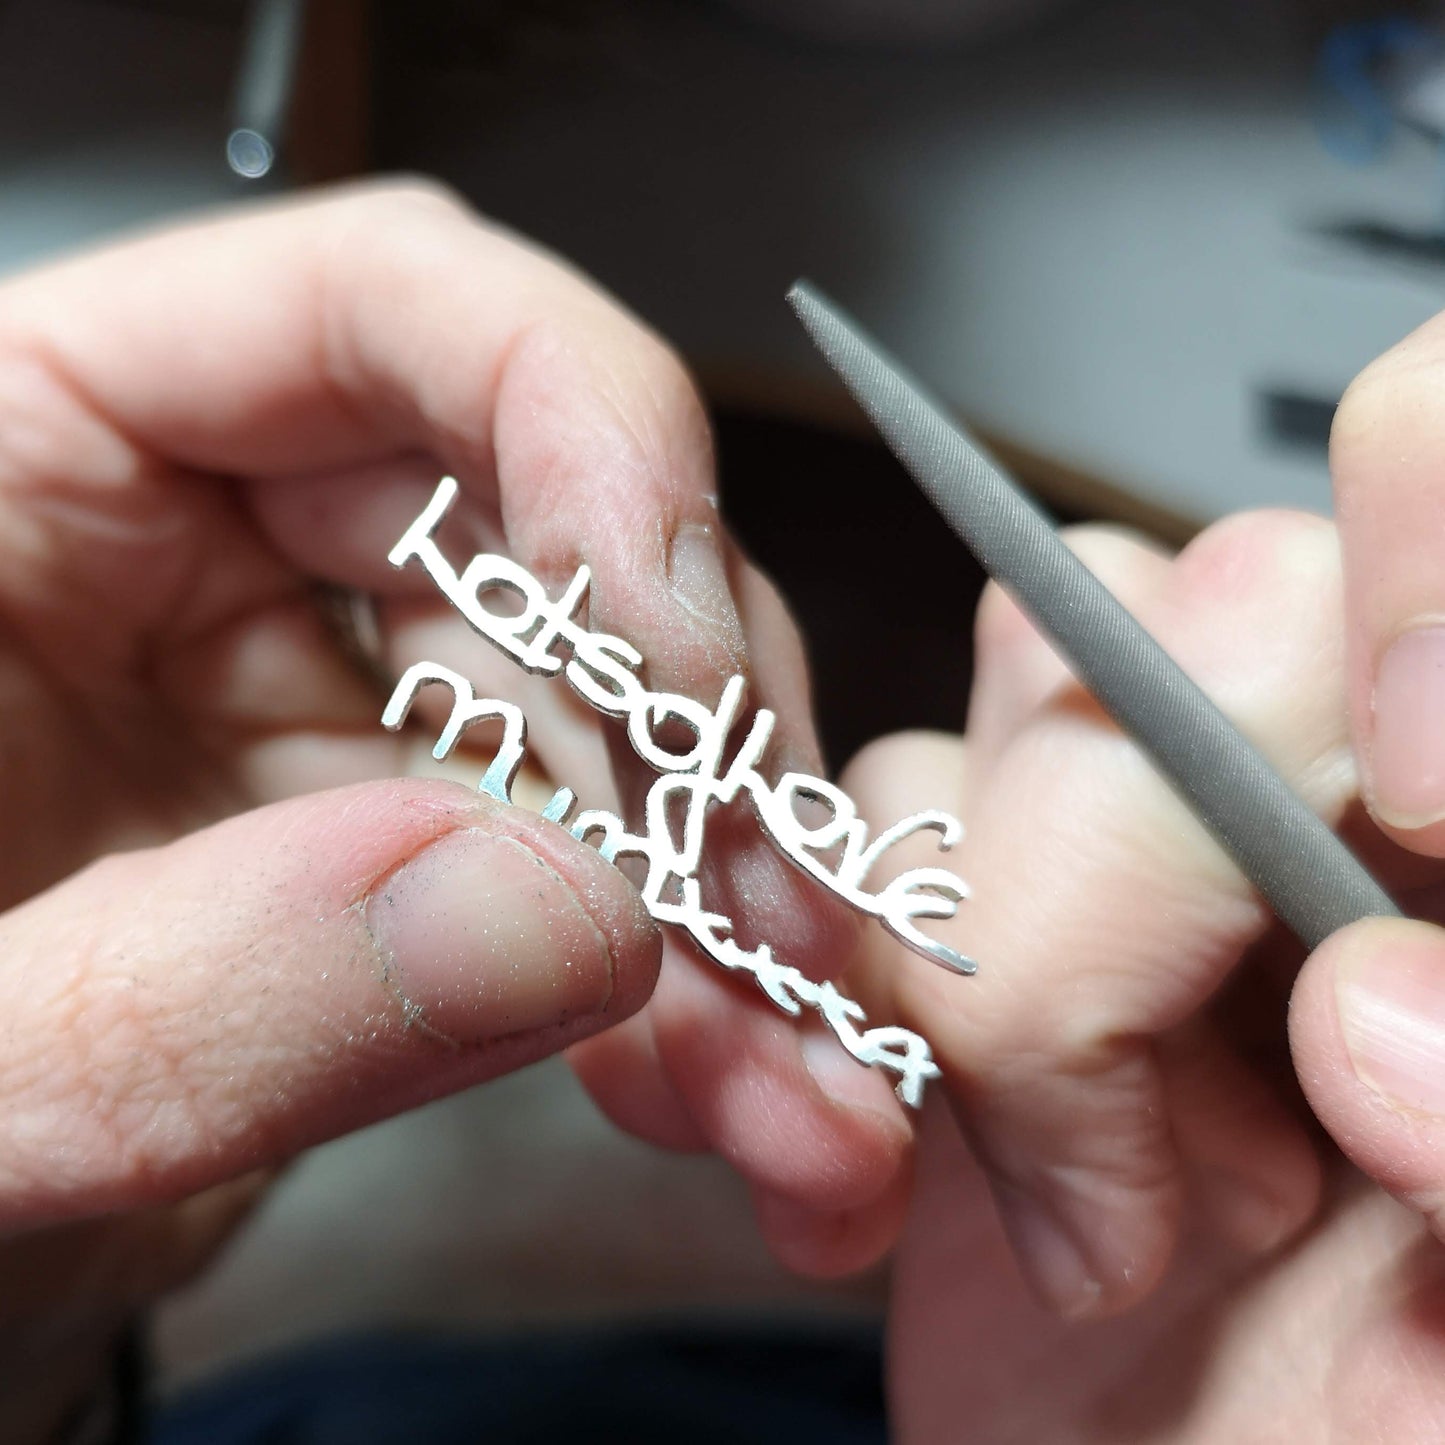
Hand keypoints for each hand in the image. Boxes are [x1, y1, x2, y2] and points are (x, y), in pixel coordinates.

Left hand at [0, 182, 901, 1439]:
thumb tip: (558, 916)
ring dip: (715, 881)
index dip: (586, 429)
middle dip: (696, 722)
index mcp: (39, 455)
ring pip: (605, 710)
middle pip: (552, 524)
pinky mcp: (393, 831)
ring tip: (781, 1049)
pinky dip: (675, 968)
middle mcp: (215, 548)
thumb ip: (195, 986)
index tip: (686, 650)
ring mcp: (322, 694)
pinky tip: (720, 1070)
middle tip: (777, 902)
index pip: (377, 307)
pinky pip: (586, 851)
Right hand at [846, 495, 1444, 1436]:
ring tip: (1088, 1193)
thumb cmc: (1365, 1433)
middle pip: (1163, 613)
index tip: (1406, 813)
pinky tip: (927, 1173)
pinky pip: (842, 834)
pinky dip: (827, 1004)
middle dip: (1111, 908)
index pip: (1438, 479)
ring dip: (968, 978)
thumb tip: (1371, 1010)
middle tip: (1204, 1170)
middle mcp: (1295, 774)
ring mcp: (1110, 829)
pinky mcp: (955, 901)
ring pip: (979, 711)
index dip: (1421, 578)